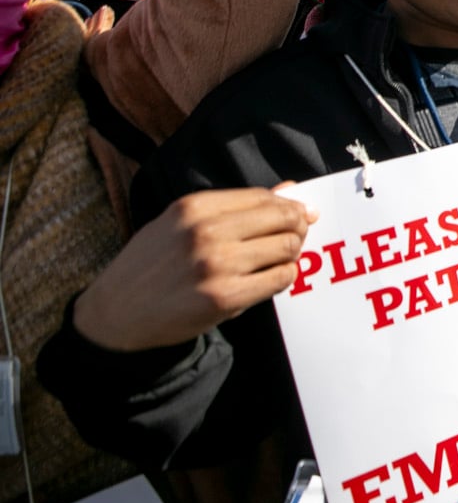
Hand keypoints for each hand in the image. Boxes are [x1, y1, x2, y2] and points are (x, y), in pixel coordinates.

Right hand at [72, 188, 315, 352]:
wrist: (115, 313)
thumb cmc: (151, 265)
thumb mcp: (181, 224)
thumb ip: (235, 207)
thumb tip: (291, 189)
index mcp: (194, 206)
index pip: (264, 197)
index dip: (289, 206)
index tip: (298, 214)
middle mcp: (206, 231)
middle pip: (284, 219)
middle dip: (298, 227)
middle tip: (295, 237)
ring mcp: (216, 265)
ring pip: (287, 248)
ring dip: (292, 254)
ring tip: (278, 260)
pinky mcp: (224, 297)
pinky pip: (280, 279)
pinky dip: (284, 278)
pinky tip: (269, 279)